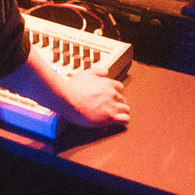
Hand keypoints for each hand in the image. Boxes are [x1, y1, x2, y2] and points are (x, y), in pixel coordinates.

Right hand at [17, 45, 131, 129]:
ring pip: (126, 109)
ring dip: (123, 112)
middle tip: (116, 107)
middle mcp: (112, 94)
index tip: (114, 97)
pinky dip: (125, 120)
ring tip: (120, 115)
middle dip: (120, 103)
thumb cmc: (73, 87)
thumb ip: (97, 71)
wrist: (67, 98)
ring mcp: (112, 106)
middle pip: (123, 99)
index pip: (120, 88)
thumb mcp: (85, 73)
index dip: (118, 93)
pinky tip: (122, 122)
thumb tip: (105, 71)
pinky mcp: (110, 117)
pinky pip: (124, 119)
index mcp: (107, 83)